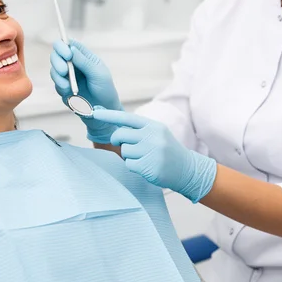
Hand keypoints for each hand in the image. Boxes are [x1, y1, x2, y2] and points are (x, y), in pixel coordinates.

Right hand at [48, 40, 122, 141]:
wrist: (103, 112)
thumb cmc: (105, 91)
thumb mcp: (98, 74)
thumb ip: (84, 62)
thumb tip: (71, 48)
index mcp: (84, 57)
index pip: (69, 44)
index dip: (63, 46)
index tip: (67, 54)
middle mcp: (74, 65)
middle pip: (57, 55)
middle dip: (57, 61)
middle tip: (64, 71)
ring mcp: (67, 77)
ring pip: (54, 70)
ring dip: (58, 77)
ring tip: (67, 86)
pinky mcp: (63, 89)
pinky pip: (56, 84)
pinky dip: (60, 86)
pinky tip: (68, 91)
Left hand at [90, 109, 217, 201]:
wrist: (187, 169)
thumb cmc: (167, 150)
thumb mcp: (157, 134)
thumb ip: (138, 130)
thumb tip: (115, 127)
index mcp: (152, 126)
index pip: (126, 118)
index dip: (109, 115)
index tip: (94, 112)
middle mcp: (152, 136)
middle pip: (120, 135)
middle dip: (118, 141)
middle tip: (125, 145)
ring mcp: (151, 152)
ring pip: (124, 151)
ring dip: (129, 156)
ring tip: (144, 157)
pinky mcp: (149, 167)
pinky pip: (129, 164)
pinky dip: (134, 166)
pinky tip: (146, 166)